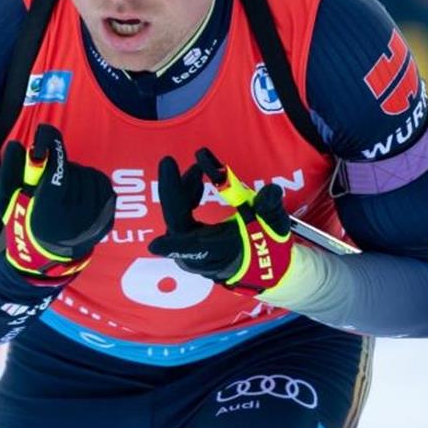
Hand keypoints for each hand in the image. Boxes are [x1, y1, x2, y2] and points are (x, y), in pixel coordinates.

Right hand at [0, 124, 115, 283]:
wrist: (46, 258)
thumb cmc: (23, 225)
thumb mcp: (8, 201)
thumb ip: (11, 172)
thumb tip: (18, 144)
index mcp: (48, 216)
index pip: (56, 172)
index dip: (51, 148)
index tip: (45, 131)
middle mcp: (76, 220)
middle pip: (70, 171)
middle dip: (58, 168)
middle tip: (48, 181)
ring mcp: (96, 221)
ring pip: (88, 174)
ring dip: (74, 174)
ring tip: (63, 191)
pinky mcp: (108, 219)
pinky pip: (103, 183)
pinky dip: (90, 181)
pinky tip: (79, 192)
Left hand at [148, 148, 293, 295]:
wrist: (265, 265)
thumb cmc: (267, 245)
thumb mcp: (274, 225)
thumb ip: (269, 207)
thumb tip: (269, 191)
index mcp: (219, 252)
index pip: (194, 248)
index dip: (175, 246)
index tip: (154, 245)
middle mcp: (199, 255)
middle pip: (177, 222)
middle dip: (173, 191)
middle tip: (168, 162)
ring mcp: (190, 250)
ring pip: (176, 217)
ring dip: (182, 190)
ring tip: (198, 168)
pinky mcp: (188, 243)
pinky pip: (180, 218)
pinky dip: (186, 198)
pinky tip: (197, 181)